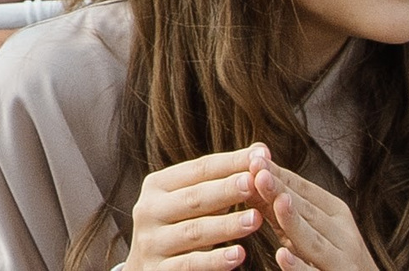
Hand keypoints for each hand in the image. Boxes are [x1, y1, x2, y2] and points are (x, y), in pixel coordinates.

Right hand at [123, 145, 268, 270]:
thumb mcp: (188, 203)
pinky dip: (215, 260)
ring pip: (194, 231)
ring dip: (226, 225)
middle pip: (193, 198)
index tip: (261, 155)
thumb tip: (260, 150)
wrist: (147, 269)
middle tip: (254, 182)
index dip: (230, 163)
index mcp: (156, 187)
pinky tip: (239, 255)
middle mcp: (149, 211)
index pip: (197, 170)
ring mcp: (152, 242)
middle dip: (226, 190)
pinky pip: (190, 264)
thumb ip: (218, 181)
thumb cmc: (177, 228)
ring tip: (256, 219)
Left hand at [261, 157, 378, 270]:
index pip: (304, 190)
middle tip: (258, 172)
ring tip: (277, 202)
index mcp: (336, 214)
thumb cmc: (329, 256)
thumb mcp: (304, 228)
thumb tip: (246, 178)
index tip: (254, 158)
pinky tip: (282, 255)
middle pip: (308, 212)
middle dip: (282, 191)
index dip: (279, 174)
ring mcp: (342, 262)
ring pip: (314, 241)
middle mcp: (343, 236)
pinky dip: (299, 267)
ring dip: (294, 222)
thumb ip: (275, 207)